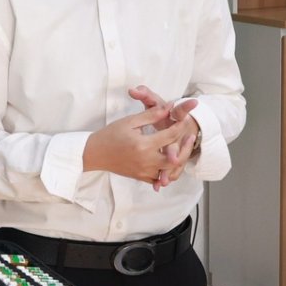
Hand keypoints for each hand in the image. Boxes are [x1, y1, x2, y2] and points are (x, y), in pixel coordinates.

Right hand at [83, 104, 197, 185]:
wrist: (95, 153)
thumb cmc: (111, 135)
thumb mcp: (130, 121)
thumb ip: (151, 115)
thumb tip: (169, 107)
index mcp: (143, 145)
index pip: (170, 136)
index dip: (180, 126)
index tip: (185, 119)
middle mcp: (146, 161)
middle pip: (175, 159)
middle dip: (185, 148)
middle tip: (190, 137)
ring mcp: (144, 171)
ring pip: (169, 171)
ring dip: (178, 161)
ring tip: (181, 149)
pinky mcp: (140, 177)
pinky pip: (158, 178)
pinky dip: (166, 171)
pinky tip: (168, 161)